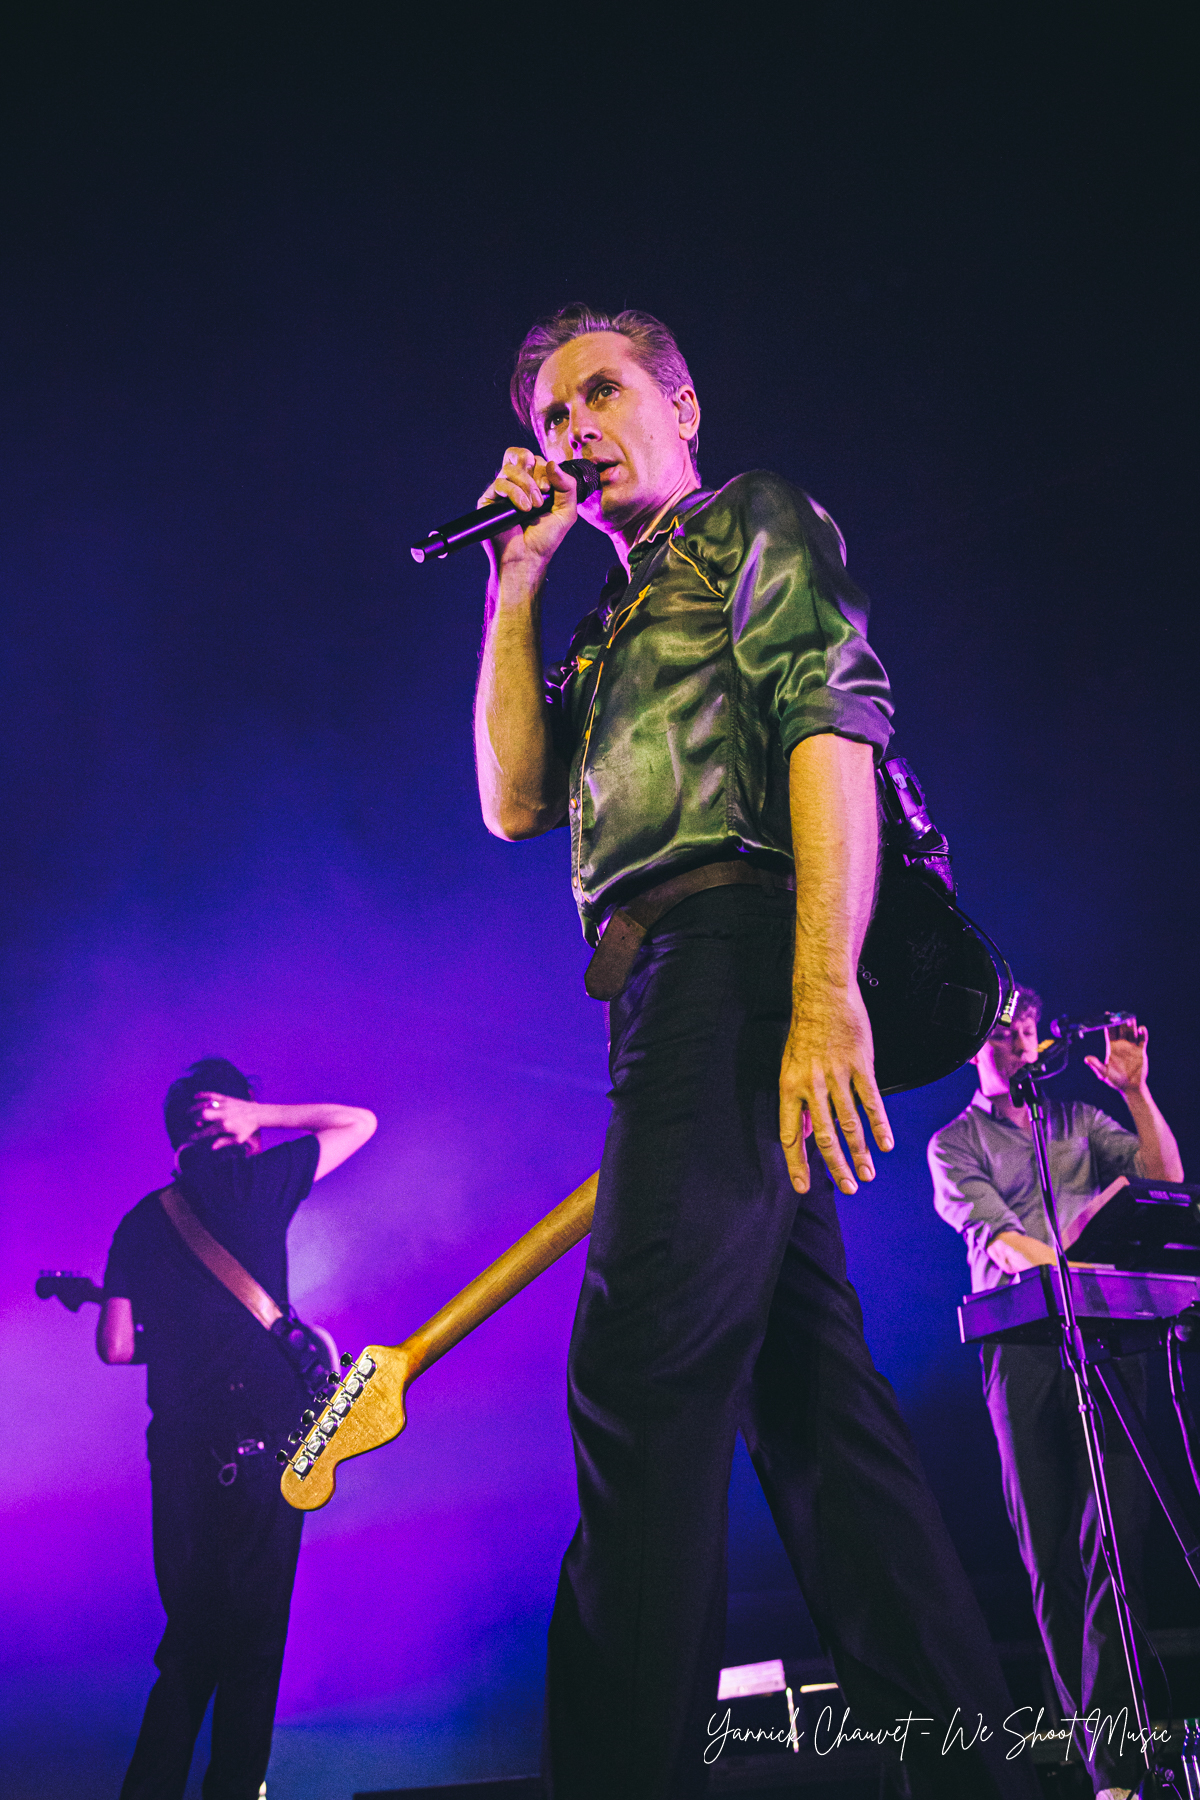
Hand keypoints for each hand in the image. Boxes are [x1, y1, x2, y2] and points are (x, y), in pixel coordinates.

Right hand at [192, 1092, 260, 1150]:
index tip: (190, 1138)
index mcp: (225, 1125)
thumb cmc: (248, 1128)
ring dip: (195, 1108)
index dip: (197, 1135)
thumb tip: (212, 1147)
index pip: (206, 1131)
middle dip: (195, 1119)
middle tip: (195, 1123)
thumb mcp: (238, 1139)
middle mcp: (222, 1114)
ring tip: (190, 1113)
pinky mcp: (226, 1098)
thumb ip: (224, 1142)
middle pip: (203, 1114)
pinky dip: (202, 1094)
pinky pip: (212, 1094)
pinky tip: (195, 1096)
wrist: (258, 1114)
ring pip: (205, 1104)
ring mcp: (224, 1104)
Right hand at [479, 449, 579, 579]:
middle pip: (520, 456)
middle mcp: (515, 484)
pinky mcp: (488, 501)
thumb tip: (551, 463)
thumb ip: (567, 485)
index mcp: (532, 483)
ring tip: (534, 506)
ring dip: (526, 484)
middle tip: (543, 492)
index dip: (544, 468)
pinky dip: (514, 493)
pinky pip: (499, 484)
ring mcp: (501, 492)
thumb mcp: (566, 511)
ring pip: (509, 468)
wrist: (528, 559)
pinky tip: (523, 508)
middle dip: (535, 472)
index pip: (535, 459)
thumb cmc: (546, 538)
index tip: (550, 489)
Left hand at [779, 983, 893, 1194]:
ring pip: (849, 1123)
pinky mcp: (859, 1065)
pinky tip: (885, 1144)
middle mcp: (810, 1085)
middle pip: (824, 1136)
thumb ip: (800, 1102)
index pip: (790, 1135)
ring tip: (867, 1174)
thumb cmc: (806, 1032)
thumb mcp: (792, 1066)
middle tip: (848, 1188)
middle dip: (836, 1166)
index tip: (802, 1187)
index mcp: (789, 1087)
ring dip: (860, 1152)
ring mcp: (836, 1075)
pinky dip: (879, 1125)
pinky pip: (870, 1101)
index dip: (796, 1163)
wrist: (822, 995)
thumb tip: (806, 1133)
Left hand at [1084, 1019, 1148, 1094]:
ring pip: (1132, 1032)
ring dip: (1131, 1025)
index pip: (1110, 1031)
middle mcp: (1121, 1044)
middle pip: (1121, 1029)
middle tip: (1120, 1014)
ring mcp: (1131, 1046)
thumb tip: (1086, 1058)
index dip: (1108, 1023)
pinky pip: (1142, 1040)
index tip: (1107, 1014)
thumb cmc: (1114, 1080)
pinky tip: (1142, 1029)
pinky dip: (1143, 1034)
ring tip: (1130, 1019)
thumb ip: (1096, 1065)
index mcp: (1112, 1046)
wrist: (1130, 1087)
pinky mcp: (1140, 1051)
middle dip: (1121, 1021)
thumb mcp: (1103, 1073)